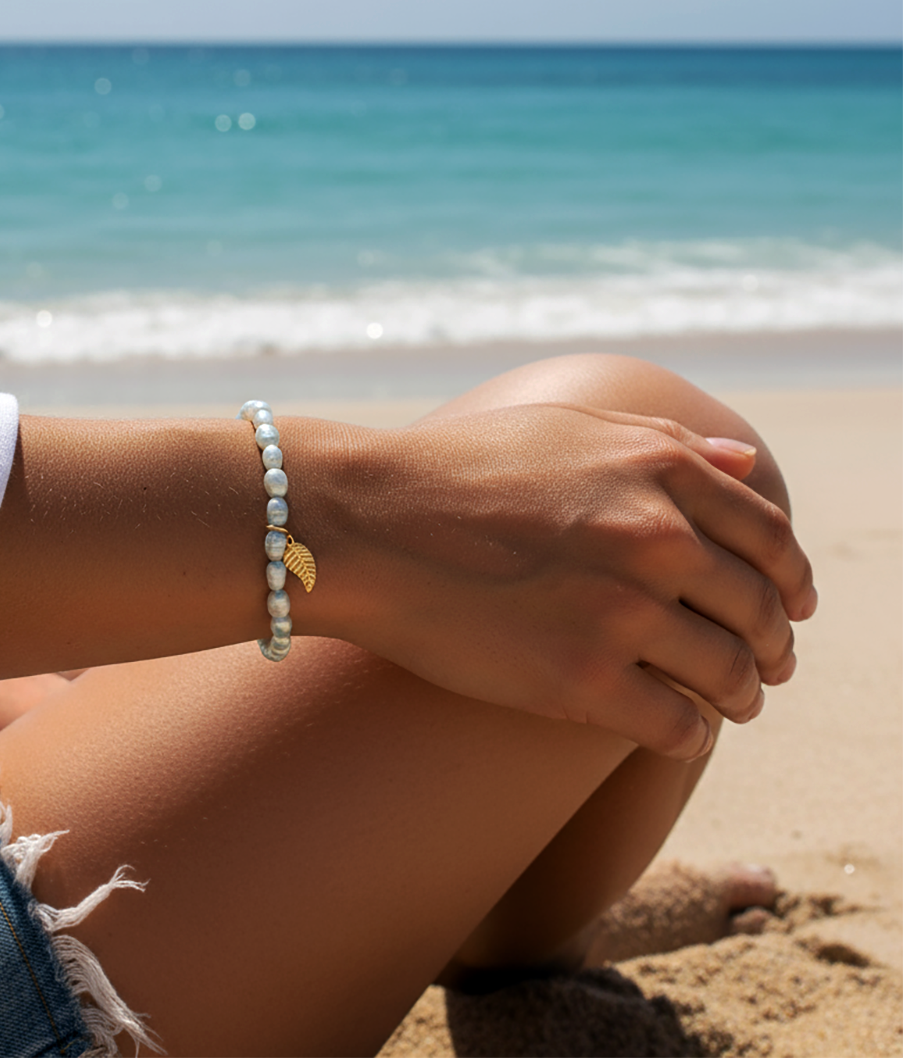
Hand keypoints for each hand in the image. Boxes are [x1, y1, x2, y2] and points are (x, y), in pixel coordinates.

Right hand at [305, 404, 815, 759]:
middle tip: (768, 667)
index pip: (770, 537)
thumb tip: (751, 463)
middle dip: (773, 646)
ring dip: (741, 695)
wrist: (365, 522)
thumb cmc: (458, 469)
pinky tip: (678, 727)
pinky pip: (678, 725)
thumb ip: (666, 440)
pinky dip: (691, 732)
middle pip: (758, 610)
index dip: (791, 580)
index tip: (790, 606)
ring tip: (730, 704)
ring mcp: (619, 612)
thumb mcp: (567, 425)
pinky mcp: (579, 682)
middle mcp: (654, 538)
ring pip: (729, 675)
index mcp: (658, 469)